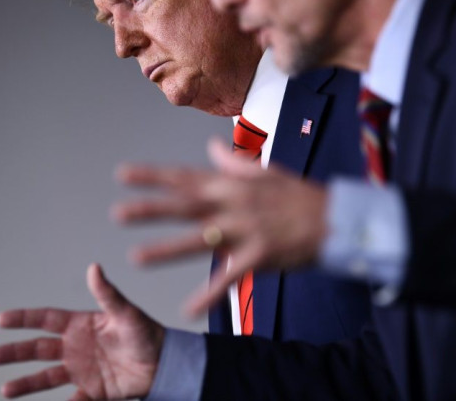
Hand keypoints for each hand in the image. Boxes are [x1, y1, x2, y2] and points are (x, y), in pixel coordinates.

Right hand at [0, 264, 163, 399]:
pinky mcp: (92, 391)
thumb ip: (108, 294)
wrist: (165, 363)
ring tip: (5, 389)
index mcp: (81, 325)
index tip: (0, 319)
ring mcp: (81, 369)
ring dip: (26, 383)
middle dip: (15, 352)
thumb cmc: (147, 333)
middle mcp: (76, 347)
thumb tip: (94, 267)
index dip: (24, 319)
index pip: (46, 319)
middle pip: (38, 349)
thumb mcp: (126, 313)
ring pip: (46, 377)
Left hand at [112, 138, 327, 316]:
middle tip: (118, 214)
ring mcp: (246, 230)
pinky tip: (187, 310)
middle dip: (151, 209)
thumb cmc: (301, 195)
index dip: (153, 176)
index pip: (185, 177)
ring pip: (199, 241)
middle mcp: (234, 204)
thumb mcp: (267, 171)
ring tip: (137, 258)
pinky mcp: (260, 256)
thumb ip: (233, 163)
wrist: (336, 218)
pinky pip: (230, 279)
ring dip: (166, 250)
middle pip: (185, 206)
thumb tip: (211, 146)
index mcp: (233, 184)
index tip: (123, 175)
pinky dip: (209, 295)